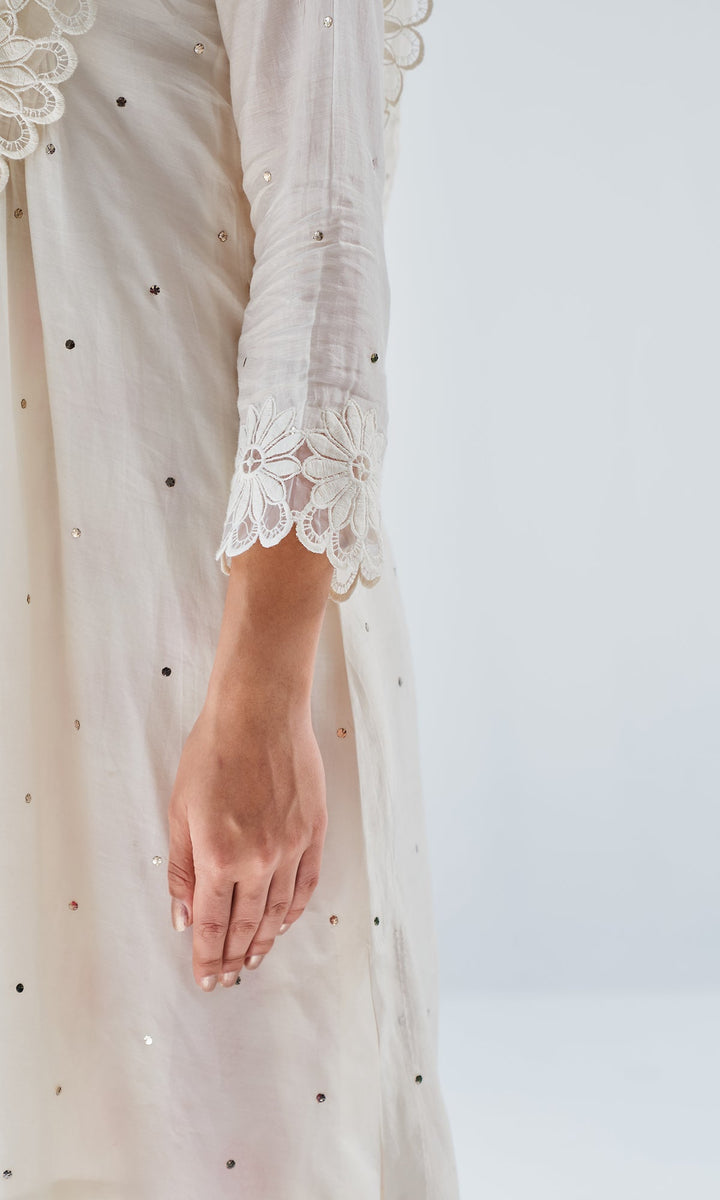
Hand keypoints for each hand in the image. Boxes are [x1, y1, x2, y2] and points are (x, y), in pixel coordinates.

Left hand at [166, 688, 327, 990]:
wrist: (260, 712)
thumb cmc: (214, 751)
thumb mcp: (180, 810)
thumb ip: (182, 869)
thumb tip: (183, 916)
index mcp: (218, 856)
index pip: (211, 924)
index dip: (207, 957)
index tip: (206, 979)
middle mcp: (258, 859)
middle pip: (245, 924)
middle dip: (233, 957)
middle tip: (227, 978)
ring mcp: (291, 847)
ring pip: (278, 911)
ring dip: (264, 941)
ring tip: (252, 959)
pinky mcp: (313, 831)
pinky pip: (306, 883)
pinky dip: (295, 910)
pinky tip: (284, 923)